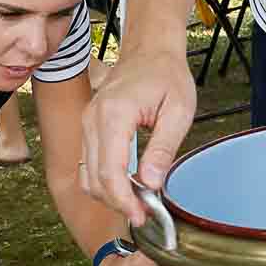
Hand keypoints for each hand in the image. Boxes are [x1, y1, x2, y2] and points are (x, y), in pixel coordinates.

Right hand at [81, 43, 197, 225]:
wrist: (150, 51)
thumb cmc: (167, 75)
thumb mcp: (178, 111)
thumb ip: (164, 148)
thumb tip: (151, 184)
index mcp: (114, 114)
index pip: (109, 170)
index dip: (124, 199)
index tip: (141, 214)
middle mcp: (92, 119)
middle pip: (94, 177)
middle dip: (117, 202)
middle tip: (143, 214)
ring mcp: (87, 123)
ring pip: (86, 173)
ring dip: (109, 193)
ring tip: (138, 201)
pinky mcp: (89, 127)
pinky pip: (88, 162)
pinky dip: (104, 180)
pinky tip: (128, 185)